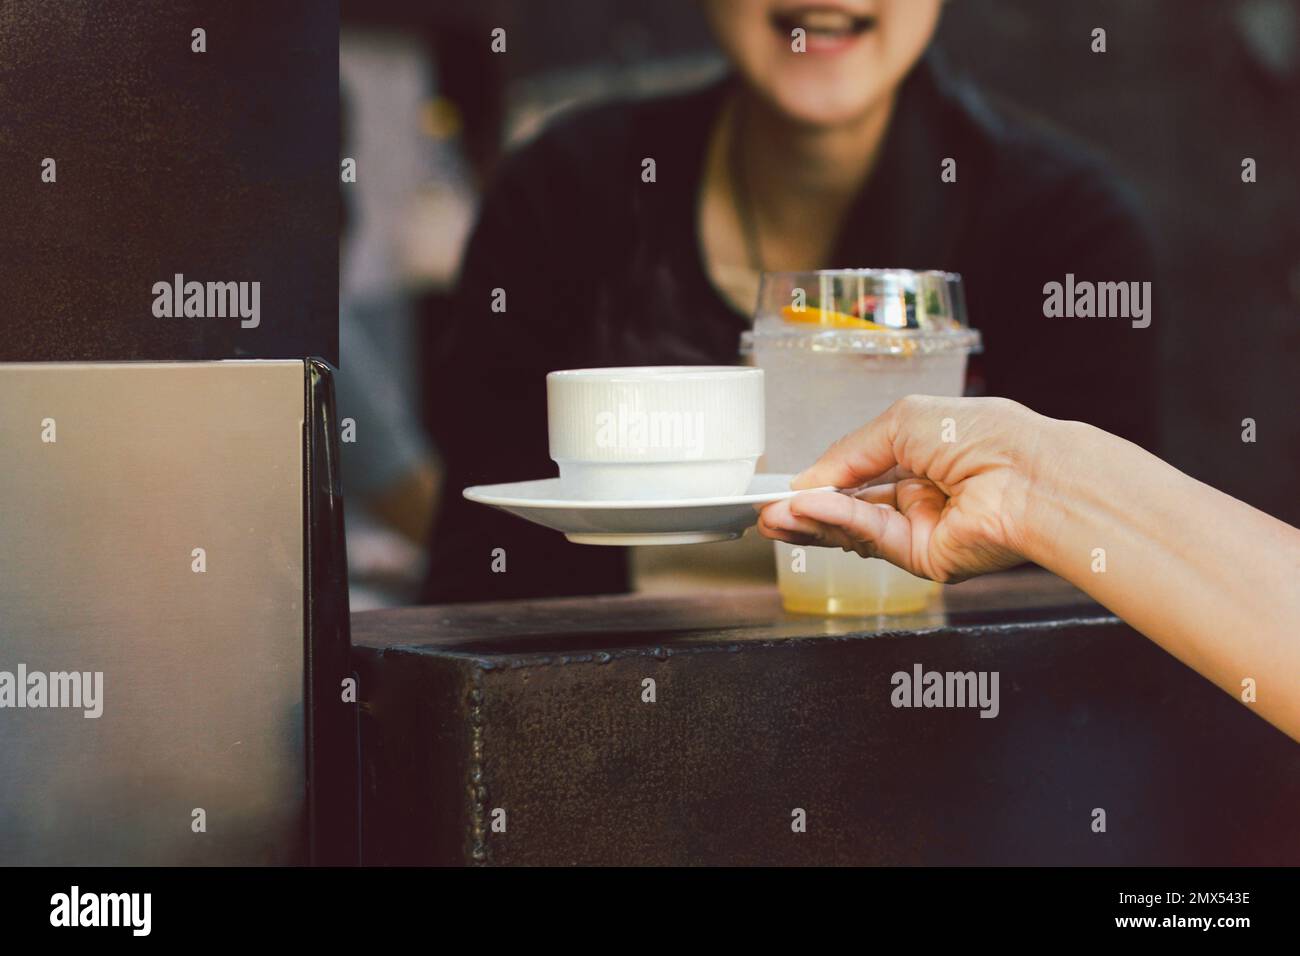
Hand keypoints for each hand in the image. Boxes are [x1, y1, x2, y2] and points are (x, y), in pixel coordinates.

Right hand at [757, 395, 1058, 582]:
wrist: (1030, 473)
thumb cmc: (984, 435)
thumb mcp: (900, 421)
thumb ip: (848, 452)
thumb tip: (809, 479)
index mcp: (921, 457)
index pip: (859, 473)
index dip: (820, 480)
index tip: (784, 486)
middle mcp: (921, 496)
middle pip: (849, 508)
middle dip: (805, 509)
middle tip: (767, 512)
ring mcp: (922, 529)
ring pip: (855, 528)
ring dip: (812, 520)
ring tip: (775, 515)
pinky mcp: (926, 559)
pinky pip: (874, 540)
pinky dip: (838, 523)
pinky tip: (807, 511)